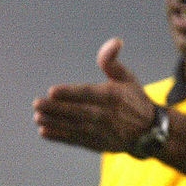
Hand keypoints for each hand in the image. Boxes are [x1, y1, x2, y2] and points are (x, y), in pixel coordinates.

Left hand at [33, 38, 156, 152]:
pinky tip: (44, 131)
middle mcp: (107, 115)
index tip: (52, 91)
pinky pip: (76, 140)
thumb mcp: (127, 78)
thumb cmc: (134, 99)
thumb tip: (115, 42)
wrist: (149, 132)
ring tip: (37, 117)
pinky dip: (60, 137)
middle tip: (37, 104)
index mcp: (113, 96)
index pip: (88, 94)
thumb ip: (112, 62)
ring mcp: (101, 132)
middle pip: (78, 112)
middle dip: (56, 109)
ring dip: (54, 123)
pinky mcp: (97, 143)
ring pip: (74, 127)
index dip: (69, 93)